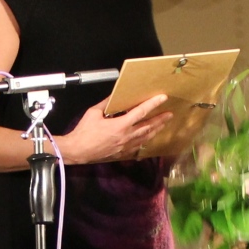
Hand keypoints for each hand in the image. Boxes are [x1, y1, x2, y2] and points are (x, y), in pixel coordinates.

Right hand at [57, 94, 171, 164]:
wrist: (78, 151)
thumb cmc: (84, 132)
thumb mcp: (93, 113)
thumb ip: (106, 104)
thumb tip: (114, 96)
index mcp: (120, 125)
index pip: (141, 112)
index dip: (153, 104)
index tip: (162, 98)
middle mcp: (126, 136)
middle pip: (148, 126)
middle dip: (160, 120)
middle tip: (169, 114)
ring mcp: (125, 146)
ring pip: (145, 137)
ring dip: (155, 130)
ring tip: (163, 125)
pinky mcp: (122, 153)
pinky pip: (137, 146)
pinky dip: (145, 141)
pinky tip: (148, 138)